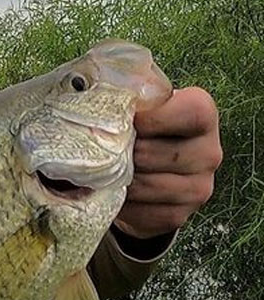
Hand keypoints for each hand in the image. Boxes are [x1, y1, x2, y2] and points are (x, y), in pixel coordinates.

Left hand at [115, 87, 221, 239]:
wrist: (142, 168)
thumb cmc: (136, 126)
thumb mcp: (135, 103)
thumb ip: (125, 93)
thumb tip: (91, 84)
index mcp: (202, 114)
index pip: (190, 113)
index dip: (152, 118)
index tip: (126, 121)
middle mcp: (210, 151)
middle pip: (159, 154)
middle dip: (124, 153)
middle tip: (104, 150)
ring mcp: (199, 187)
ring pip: (149, 185)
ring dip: (120, 180)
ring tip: (104, 170)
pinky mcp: (179, 215)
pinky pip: (144, 212)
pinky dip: (122, 204)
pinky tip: (113, 192)